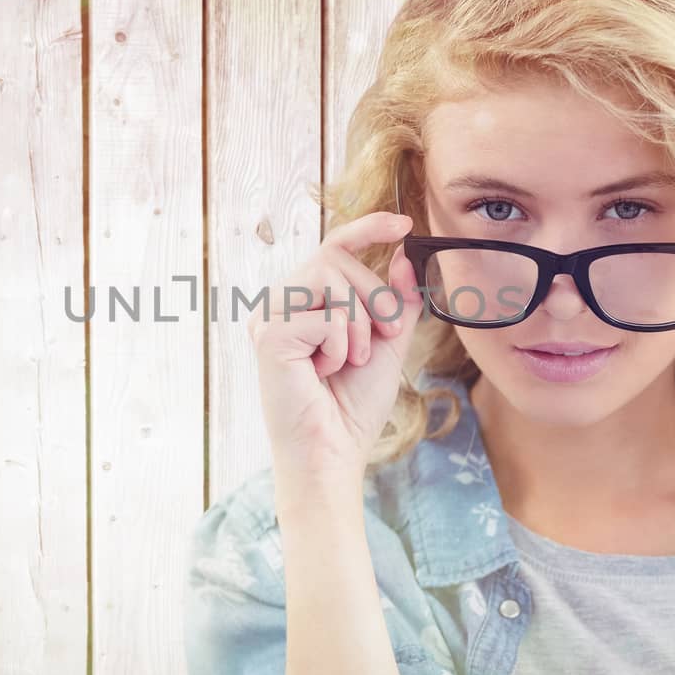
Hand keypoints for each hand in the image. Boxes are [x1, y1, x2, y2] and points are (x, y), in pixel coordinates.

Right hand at [247, 211, 425, 488]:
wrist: (335, 450)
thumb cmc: (353, 403)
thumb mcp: (387, 342)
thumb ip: (396, 300)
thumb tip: (404, 255)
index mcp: (304, 301)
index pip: (333, 246)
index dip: (367, 228)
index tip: (405, 224)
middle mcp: (280, 302)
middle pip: (336, 257)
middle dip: (374, 297)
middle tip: (383, 337)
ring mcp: (269, 316)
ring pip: (329, 277)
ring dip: (358, 322)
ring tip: (349, 360)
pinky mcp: (269, 335)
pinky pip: (324, 316)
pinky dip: (340, 346)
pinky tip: (324, 372)